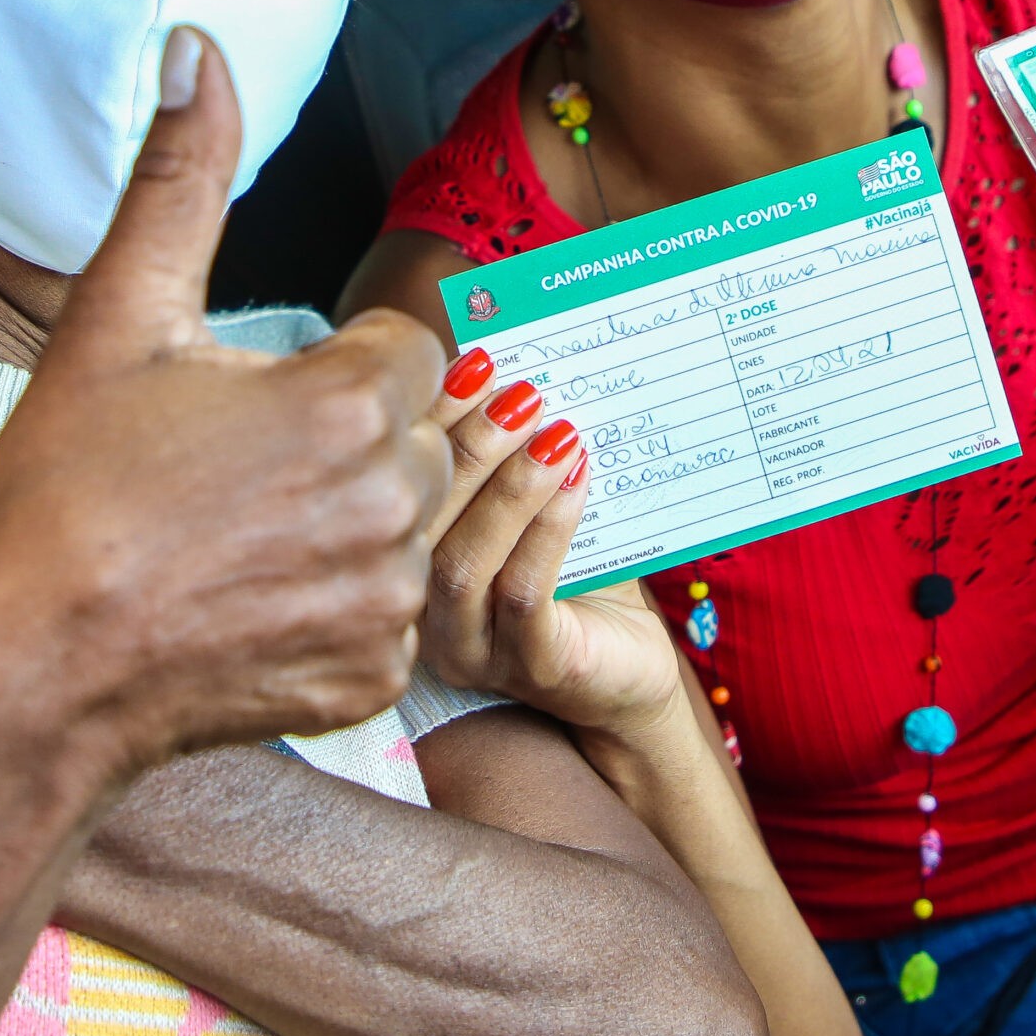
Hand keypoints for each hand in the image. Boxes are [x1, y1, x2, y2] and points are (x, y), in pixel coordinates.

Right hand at [0, 32, 450, 769]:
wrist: (31, 668)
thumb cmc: (65, 494)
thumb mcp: (119, 315)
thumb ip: (179, 177)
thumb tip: (197, 51)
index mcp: (352, 399)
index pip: (405, 348)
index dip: (330, 366)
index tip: (254, 402)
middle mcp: (393, 499)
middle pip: (410, 436)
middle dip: (342, 441)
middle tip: (232, 473)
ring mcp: (388, 598)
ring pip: (399, 526)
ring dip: (340, 523)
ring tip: (235, 538)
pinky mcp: (373, 677)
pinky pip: (380, 619)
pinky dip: (330, 610)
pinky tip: (247, 604)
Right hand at [416, 355, 683, 734]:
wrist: (631, 671)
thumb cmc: (580, 579)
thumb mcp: (540, 506)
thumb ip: (521, 453)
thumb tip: (523, 368)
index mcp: (412, 560)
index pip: (404, 485)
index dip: (432, 421)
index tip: (471, 364)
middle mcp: (423, 610)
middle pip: (423, 522)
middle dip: (468, 446)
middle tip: (518, 394)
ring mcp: (471, 648)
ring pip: (464, 562)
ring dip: (510, 486)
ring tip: (553, 432)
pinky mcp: (529, 669)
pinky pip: (524, 593)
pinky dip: (548, 528)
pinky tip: (576, 480)